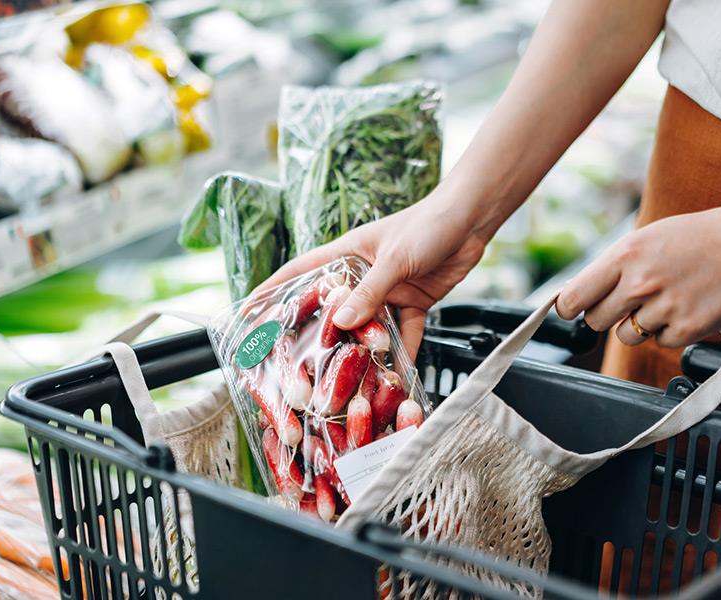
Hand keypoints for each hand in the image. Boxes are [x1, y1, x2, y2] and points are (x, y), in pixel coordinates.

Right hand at [257, 192, 488, 359]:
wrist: (471, 219)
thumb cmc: (427, 224)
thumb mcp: (393, 258)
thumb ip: (368, 292)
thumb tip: (340, 323)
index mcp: (346, 255)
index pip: (300, 273)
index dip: (273, 291)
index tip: (249, 312)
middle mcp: (361, 276)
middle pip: (332, 309)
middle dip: (317, 334)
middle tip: (297, 363)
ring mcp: (387, 292)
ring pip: (367, 328)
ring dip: (362, 351)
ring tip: (348, 379)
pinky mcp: (413, 303)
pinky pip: (404, 334)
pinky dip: (402, 352)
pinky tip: (396, 375)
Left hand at [556, 192, 720, 346]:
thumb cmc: (695, 238)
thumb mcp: (646, 239)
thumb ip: (611, 267)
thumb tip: (574, 295)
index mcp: (625, 256)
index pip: (574, 297)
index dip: (568, 307)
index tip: (572, 310)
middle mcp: (641, 283)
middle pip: (596, 321)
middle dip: (607, 315)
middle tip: (629, 301)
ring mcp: (665, 308)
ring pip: (627, 336)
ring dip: (640, 324)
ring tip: (665, 299)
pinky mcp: (688, 329)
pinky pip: (660, 342)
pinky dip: (670, 331)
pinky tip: (686, 306)